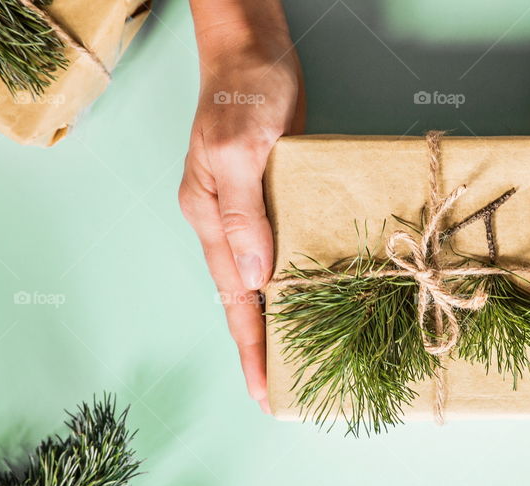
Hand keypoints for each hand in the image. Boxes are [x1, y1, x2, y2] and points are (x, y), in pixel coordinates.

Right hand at [179, 20, 303, 410]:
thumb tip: (252, 280)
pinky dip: (299, 277)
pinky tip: (319, 295)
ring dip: (283, 317)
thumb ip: (243, 214)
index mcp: (211, 219)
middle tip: (288, 391)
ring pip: (267, 278)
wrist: (253, 48)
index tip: (263, 393)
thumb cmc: (241, 91)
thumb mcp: (238, 150)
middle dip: (264, 346)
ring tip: (306, 358)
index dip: (250, 348)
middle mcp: (229, 224)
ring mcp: (252, 212)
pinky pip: (287, 249)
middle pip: (246, 298)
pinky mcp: (275, 197)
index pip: (233, 300)